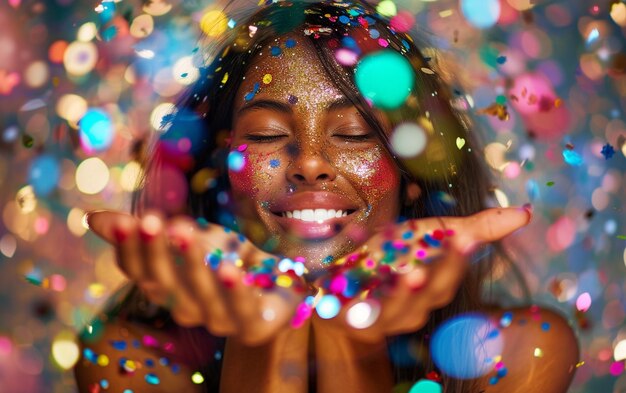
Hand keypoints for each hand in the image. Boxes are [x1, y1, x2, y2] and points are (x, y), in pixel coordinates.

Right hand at [86, 210, 306, 345]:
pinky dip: (234, 289)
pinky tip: (228, 267)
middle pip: (164, 284)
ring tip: (184, 232)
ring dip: (191, 263)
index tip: (125, 220)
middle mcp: (186, 308)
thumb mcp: (189, 237)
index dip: (129, 248)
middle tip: (152, 220)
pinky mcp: (253, 324)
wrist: (279, 286)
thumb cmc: (227, 258)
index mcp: (167, 287)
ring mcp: (219, 320)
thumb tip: (90, 217)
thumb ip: (148, 230)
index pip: (138, 271)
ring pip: (200, 296)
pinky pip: (241, 309)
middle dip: (156, 252)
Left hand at [312, 207, 531, 341]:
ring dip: (408, 293)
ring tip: (415, 272)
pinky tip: (361, 283)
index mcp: (432, 289)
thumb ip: (474, 229)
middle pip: (432, 293)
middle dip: (444, 271)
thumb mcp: (430, 237)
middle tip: (453, 245)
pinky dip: (360, 300)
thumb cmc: (396, 260)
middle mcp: (413, 308)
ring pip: (399, 310)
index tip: (468, 237)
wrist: (346, 289)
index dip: (459, 258)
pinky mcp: (351, 319)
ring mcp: (382, 317)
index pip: (451, 277)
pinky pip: (357, 313)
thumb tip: (525, 214)